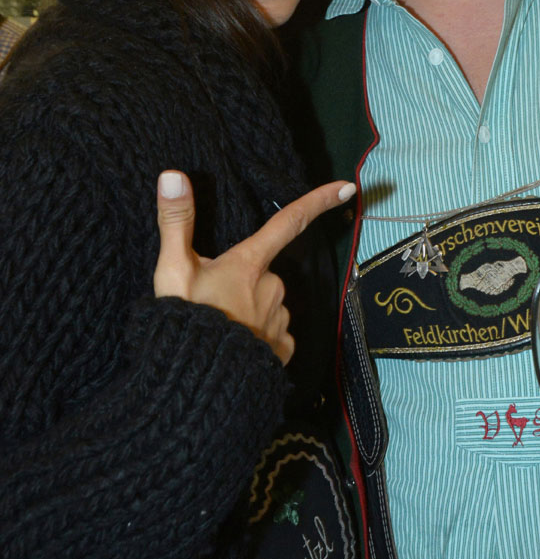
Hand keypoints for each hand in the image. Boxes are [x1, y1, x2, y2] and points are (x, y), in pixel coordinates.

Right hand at [154, 170, 355, 364]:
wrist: (196, 383)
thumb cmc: (186, 321)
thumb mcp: (173, 269)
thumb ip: (176, 221)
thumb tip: (173, 175)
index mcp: (250, 263)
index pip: (288, 222)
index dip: (318, 200)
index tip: (348, 186)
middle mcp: (273, 287)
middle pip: (264, 274)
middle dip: (242, 283)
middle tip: (208, 303)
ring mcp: (280, 320)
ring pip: (269, 306)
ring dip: (248, 312)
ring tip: (217, 329)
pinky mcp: (282, 351)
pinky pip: (275, 336)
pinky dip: (258, 339)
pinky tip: (236, 348)